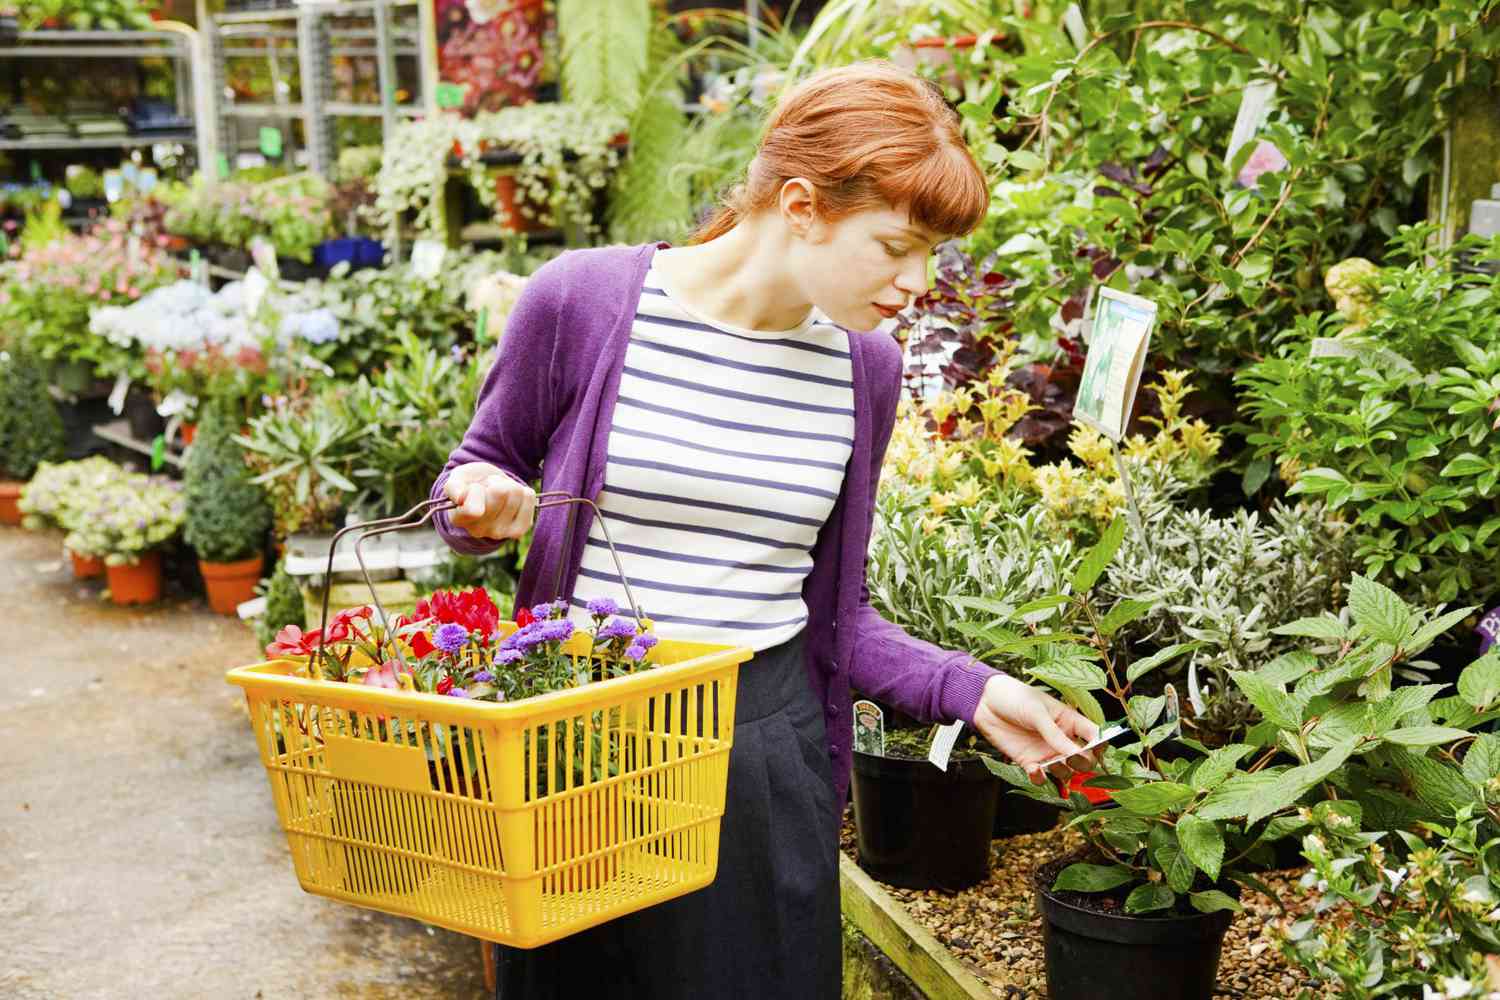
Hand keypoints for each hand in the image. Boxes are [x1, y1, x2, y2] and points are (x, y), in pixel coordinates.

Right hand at [443, 463, 535, 540]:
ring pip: (515, 492)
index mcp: (460, 519)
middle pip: (499, 493)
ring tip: (498, 492)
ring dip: (507, 485)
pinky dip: (523, 491)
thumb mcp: (456, 479)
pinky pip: (529, 498)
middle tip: (487, 488)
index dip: (475, 490)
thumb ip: (453, 487)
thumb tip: (460, 498)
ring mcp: (501, 533)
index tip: (472, 488)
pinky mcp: (520, 529)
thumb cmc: (469, 483)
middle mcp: (479, 531)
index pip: (473, 509)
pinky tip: (513, 497)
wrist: (486, 489)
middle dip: (493, 483)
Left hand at [971, 673, 1099, 785]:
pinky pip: (1040, 777)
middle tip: (1073, 759)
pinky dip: (1040, 778)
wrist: (985, 702)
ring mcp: (1046, 751)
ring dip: (1063, 772)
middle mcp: (1061, 739)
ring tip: (1052, 763)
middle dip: (1083, 763)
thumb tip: (1077, 755)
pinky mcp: (1028, 761)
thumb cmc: (1015, 697)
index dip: (1100, 746)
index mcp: (1069, 721)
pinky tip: (1034, 770)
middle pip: (1084, 759)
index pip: (1095, 737)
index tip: (1096, 750)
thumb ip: (1055, 735)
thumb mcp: (1037, 713)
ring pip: (1065, 772)